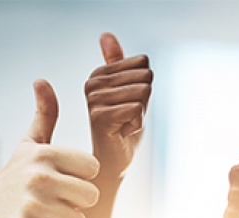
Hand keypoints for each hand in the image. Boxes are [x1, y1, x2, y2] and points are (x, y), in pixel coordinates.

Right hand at [0, 79, 99, 217]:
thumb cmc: (17, 173)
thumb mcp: (30, 143)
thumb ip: (45, 115)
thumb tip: (42, 80)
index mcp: (48, 154)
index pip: (94, 169)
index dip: (83, 177)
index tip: (65, 177)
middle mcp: (40, 176)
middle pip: (91, 197)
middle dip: (77, 203)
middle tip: (57, 199)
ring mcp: (31, 203)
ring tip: (47, 213)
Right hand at [85, 32, 152, 178]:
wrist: (113, 162)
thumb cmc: (123, 129)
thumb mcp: (128, 93)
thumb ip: (120, 65)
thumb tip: (106, 34)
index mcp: (100, 74)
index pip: (144, 66)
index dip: (145, 89)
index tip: (130, 105)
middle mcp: (93, 83)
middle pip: (145, 78)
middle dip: (145, 102)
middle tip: (128, 118)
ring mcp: (94, 99)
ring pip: (143, 94)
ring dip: (141, 115)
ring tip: (125, 125)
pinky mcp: (100, 115)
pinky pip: (137, 109)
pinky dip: (138, 124)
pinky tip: (123, 132)